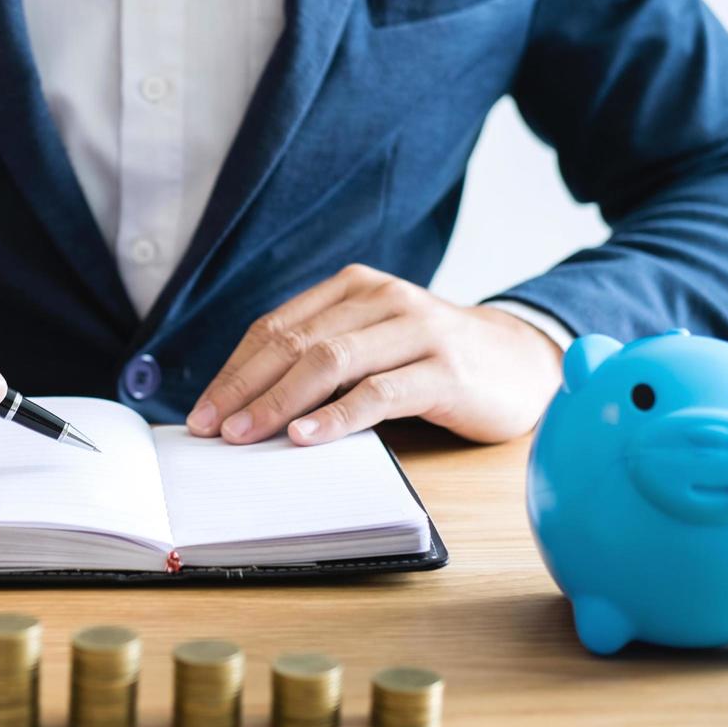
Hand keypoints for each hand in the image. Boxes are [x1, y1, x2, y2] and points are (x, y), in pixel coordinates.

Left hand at [186, 265, 562, 445]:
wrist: (523, 362)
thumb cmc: (433, 360)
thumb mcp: (374, 344)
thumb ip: (323, 357)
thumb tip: (247, 405)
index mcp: (355, 288)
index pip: (278, 327)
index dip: (235, 369)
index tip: (204, 411)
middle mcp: (383, 299)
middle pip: (296, 343)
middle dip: (245, 388)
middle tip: (213, 428)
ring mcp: (417, 331)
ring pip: (331, 362)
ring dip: (280, 402)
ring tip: (246, 436)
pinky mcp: (445, 370)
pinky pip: (379, 392)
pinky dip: (337, 417)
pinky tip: (306, 438)